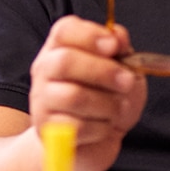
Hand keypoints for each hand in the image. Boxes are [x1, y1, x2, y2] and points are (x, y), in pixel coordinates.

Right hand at [28, 15, 145, 170]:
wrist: (96, 140)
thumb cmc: (109, 97)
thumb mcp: (123, 68)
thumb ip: (120, 48)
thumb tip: (117, 35)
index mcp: (61, 48)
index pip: (64, 30)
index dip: (90, 35)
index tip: (115, 46)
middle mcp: (45, 70)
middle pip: (65, 62)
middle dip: (103, 71)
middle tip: (127, 82)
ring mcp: (42, 101)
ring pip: (73, 96)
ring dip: (107, 103)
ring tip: (119, 108)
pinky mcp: (47, 131)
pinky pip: (77, 127)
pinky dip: (101, 127)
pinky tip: (106, 126)